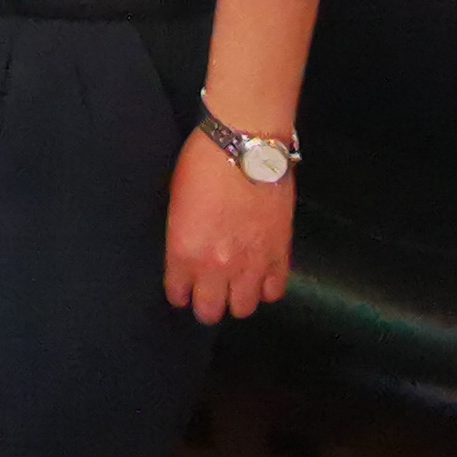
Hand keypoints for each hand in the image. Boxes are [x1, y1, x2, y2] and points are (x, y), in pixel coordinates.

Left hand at [163, 129, 294, 322]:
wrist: (246, 145)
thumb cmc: (203, 163)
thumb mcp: (177, 202)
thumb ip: (182, 237)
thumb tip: (189, 251)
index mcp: (184, 253)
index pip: (178, 295)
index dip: (180, 292)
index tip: (184, 287)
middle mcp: (216, 267)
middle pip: (210, 311)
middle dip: (207, 304)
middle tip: (209, 291)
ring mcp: (251, 264)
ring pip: (244, 308)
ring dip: (238, 298)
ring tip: (237, 285)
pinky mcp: (279, 254)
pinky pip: (274, 291)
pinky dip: (267, 287)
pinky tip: (261, 275)